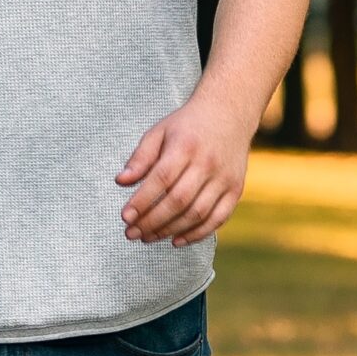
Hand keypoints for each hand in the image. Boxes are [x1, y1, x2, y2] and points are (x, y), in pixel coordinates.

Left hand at [117, 93, 252, 245]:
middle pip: (178, 200)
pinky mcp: (236, 190)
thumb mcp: (159, 132)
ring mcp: (224, 178)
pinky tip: (176, 240)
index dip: (142, 200)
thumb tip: (120, 181)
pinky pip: (218, 218)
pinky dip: (198, 233)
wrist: (229, 114)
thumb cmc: (186, 126)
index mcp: (185, 146)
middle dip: (152, 221)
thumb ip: (140, 157)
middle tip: (131, 233)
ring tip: (148, 237)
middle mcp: (207, 164)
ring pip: (197, 213)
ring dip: (170, 230)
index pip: (161, 179)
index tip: (125, 217)